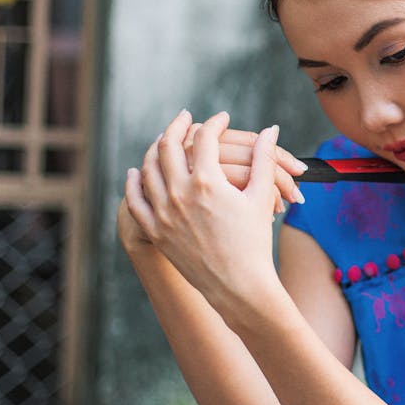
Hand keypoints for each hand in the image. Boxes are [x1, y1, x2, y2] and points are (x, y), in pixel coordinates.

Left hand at [124, 110, 287, 319]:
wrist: (238, 286)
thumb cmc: (255, 242)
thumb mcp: (261, 197)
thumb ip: (264, 158)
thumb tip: (270, 129)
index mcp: (208, 182)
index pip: (206, 138)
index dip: (215, 123)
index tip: (221, 118)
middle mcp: (179, 194)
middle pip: (169, 145)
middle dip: (179, 126)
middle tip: (187, 118)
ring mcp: (162, 213)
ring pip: (148, 168)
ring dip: (154, 149)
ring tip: (164, 140)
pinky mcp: (154, 231)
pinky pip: (135, 200)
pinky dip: (133, 182)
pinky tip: (137, 171)